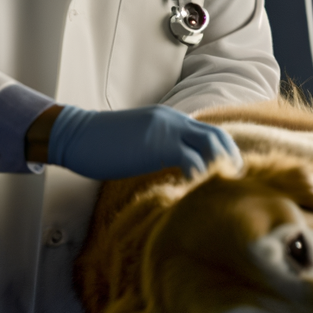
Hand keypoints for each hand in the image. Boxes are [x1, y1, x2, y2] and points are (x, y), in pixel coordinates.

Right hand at [47, 105, 238, 181]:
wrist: (76, 135)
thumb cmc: (101, 144)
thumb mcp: (138, 141)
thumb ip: (158, 149)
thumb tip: (172, 169)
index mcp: (170, 120)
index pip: (209, 132)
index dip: (224, 152)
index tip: (228, 174)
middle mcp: (174, 121)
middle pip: (217, 136)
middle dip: (231, 159)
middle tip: (236, 184)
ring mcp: (167, 131)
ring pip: (211, 145)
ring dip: (221, 167)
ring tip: (223, 189)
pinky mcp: (158, 146)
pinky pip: (192, 160)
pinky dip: (202, 175)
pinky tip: (200, 192)